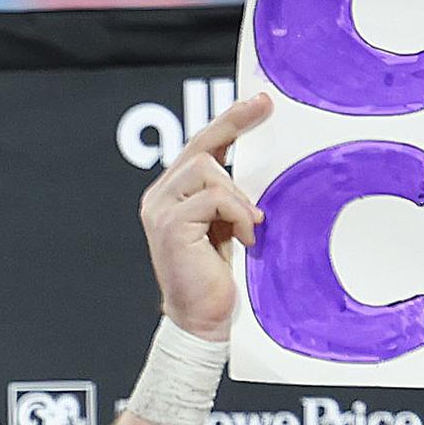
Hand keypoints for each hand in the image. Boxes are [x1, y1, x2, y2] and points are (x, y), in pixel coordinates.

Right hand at [139, 93, 271, 339]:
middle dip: (235, 125)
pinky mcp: (169, 224)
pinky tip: (243, 238)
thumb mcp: (227, 225)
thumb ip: (229, 195)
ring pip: (207, 168)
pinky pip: (214, 198)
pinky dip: (237, 215)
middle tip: (264, 109)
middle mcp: (159, 197)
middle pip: (200, 146)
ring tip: (248, 226)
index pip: (199, 147)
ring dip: (238, 197)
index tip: (258, 102)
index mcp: (171, 195)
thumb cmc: (217, 279)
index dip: (229, 121)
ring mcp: (159, 209)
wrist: (202, 322)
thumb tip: (255, 163)